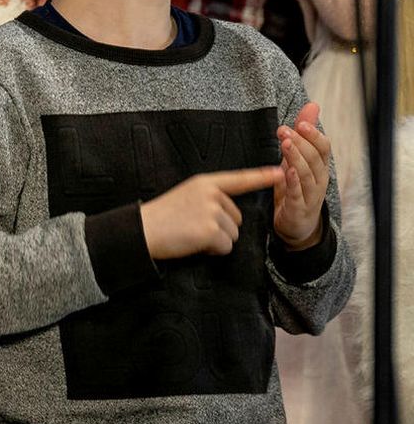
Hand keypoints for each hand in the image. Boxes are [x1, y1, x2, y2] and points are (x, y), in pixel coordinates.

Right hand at [139, 166, 283, 259]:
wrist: (143, 229)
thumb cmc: (162, 216)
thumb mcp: (186, 196)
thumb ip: (209, 198)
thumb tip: (230, 215)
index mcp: (205, 183)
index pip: (239, 179)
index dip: (261, 176)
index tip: (280, 172)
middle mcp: (211, 194)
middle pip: (237, 218)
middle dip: (221, 228)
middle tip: (194, 226)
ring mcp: (212, 211)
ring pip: (233, 234)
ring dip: (217, 241)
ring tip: (192, 234)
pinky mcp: (211, 230)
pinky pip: (226, 246)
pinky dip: (212, 250)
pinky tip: (194, 243)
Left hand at [274, 101, 331, 248]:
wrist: (296, 224)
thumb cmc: (297, 187)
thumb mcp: (298, 157)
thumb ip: (304, 132)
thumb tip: (312, 105)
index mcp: (319, 167)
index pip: (324, 148)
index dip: (314, 135)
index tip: (301, 122)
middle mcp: (319, 180)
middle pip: (315, 159)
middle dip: (301, 143)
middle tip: (285, 130)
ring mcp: (310, 195)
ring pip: (308, 175)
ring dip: (296, 158)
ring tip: (285, 144)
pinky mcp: (298, 208)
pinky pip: (298, 195)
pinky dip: (294, 183)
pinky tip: (287, 171)